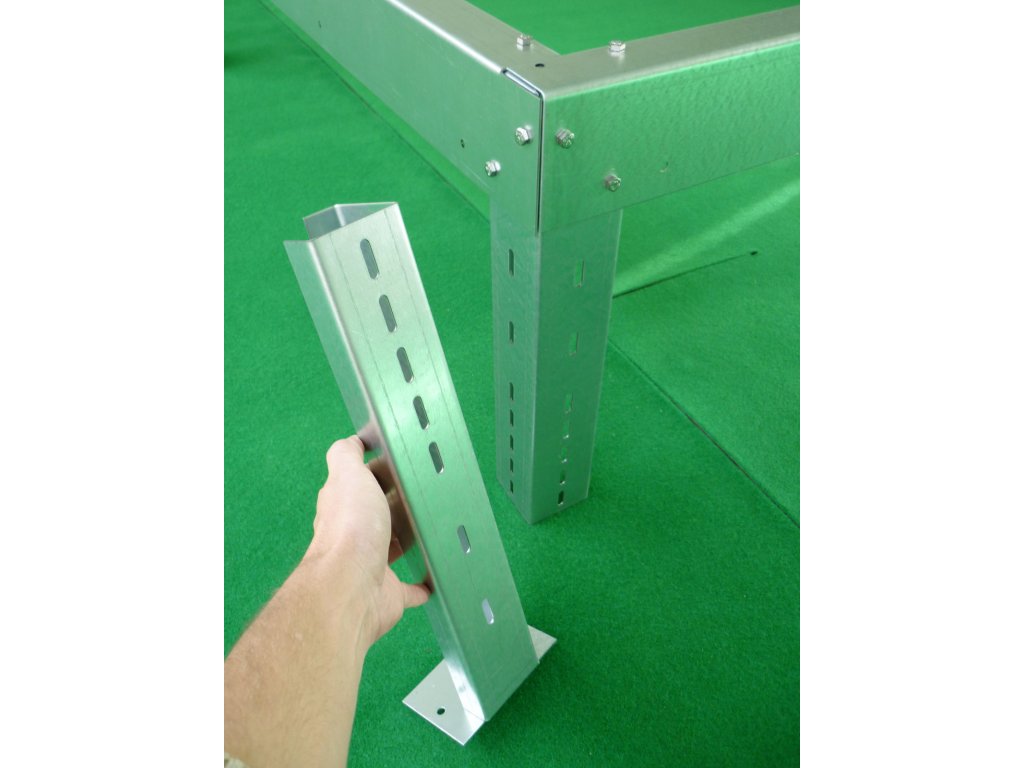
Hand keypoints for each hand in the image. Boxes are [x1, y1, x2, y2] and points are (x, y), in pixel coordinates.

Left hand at [305, 436, 430, 651]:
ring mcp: (371, 566)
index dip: (378, 471)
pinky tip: (435, 574)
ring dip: (408, 539)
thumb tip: (352, 441)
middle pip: (377, 514)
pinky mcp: (388, 593)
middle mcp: (354, 535)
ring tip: (435, 524)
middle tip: (427, 491)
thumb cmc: (353, 525)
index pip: (360, 484)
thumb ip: (346, 454)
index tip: (404, 463)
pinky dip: (422, 583)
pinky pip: (409, 588)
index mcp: (343, 506)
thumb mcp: (347, 474)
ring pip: (392, 547)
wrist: (352, 585)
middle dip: (396, 504)